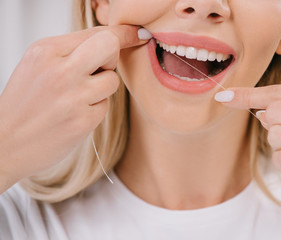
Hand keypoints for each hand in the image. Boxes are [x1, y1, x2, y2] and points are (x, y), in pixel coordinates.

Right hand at [0, 25, 149, 192]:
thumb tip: (112, 40)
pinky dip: (95, 109)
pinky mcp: (82, 121)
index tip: (138, 33)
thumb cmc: (25, 102)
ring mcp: (72, 97)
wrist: (5, 143)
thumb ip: (72, 50)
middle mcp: (60, 71)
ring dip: (101, 88)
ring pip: (112, 80)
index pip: (97, 33)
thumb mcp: (39, 65)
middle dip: (112, 56)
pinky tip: (74, 114)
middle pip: (110, 47)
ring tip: (77, 97)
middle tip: (99, 68)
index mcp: (46, 51)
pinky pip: (105, 106)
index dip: (121, 34)